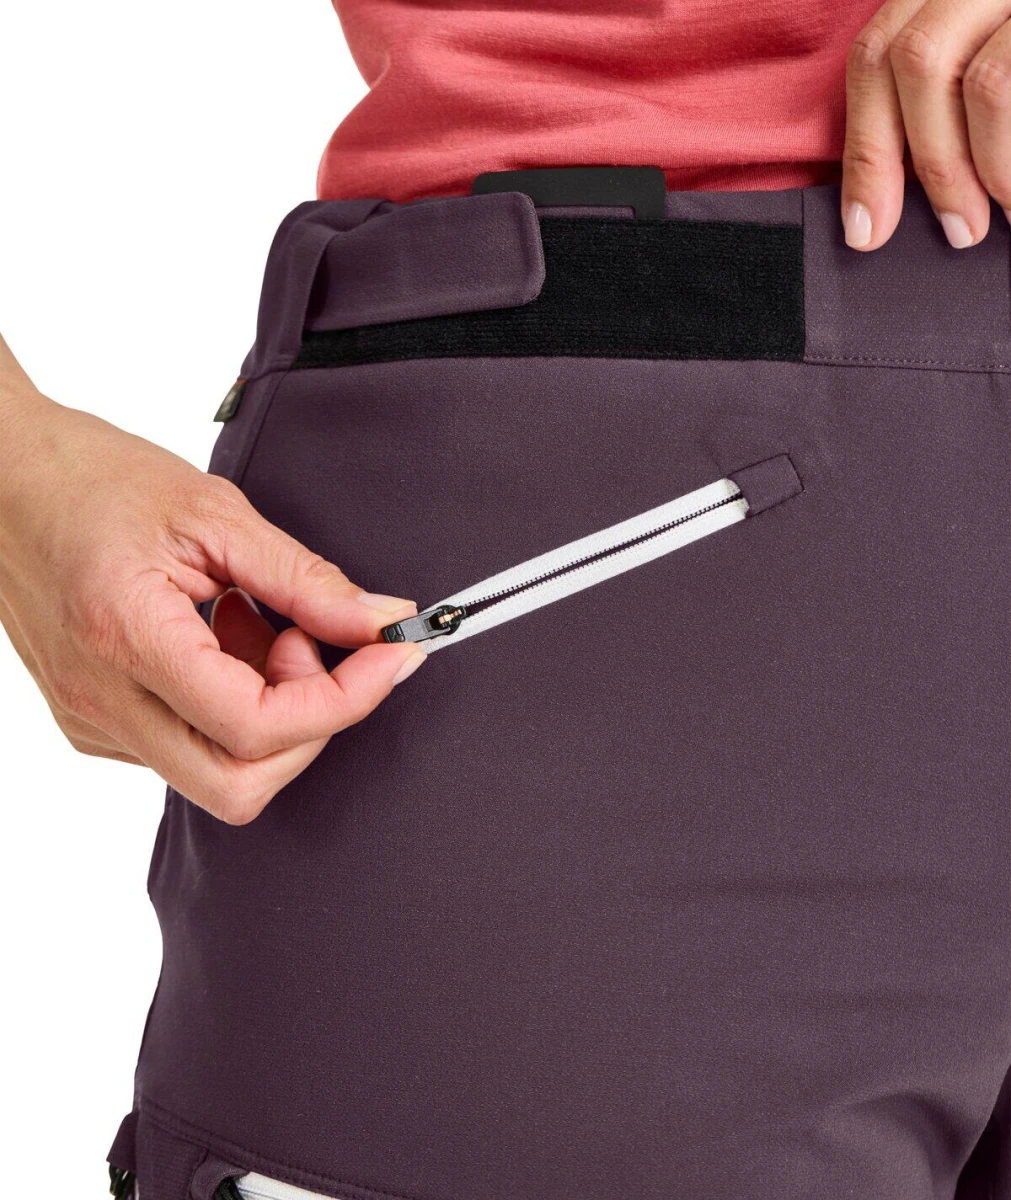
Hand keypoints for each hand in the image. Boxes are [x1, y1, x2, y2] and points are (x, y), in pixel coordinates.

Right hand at [0, 385, 424, 823]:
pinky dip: (233, 705)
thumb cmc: (94, 477)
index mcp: (127, 638)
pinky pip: (186, 747)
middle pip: (239, 783)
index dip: (343, 700)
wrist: (3, 479)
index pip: (257, 727)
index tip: (388, 654)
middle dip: (309, 723)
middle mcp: (101, 701)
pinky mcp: (93, 721)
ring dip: (271, 710)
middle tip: (314, 642)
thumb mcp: (214, 512)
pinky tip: (224, 636)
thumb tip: (382, 622)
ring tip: (258, 621)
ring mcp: (91, 720)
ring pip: (216, 771)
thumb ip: (304, 580)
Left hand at [842, 0, 1010, 250]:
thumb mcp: (990, 57)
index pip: (880, 53)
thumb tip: (879, 201)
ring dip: (993, 167)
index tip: (866, 231)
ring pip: (989, 81)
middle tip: (959, 233)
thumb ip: (943, 100)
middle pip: (918, 60)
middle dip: (929, 165)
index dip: (866, 149)